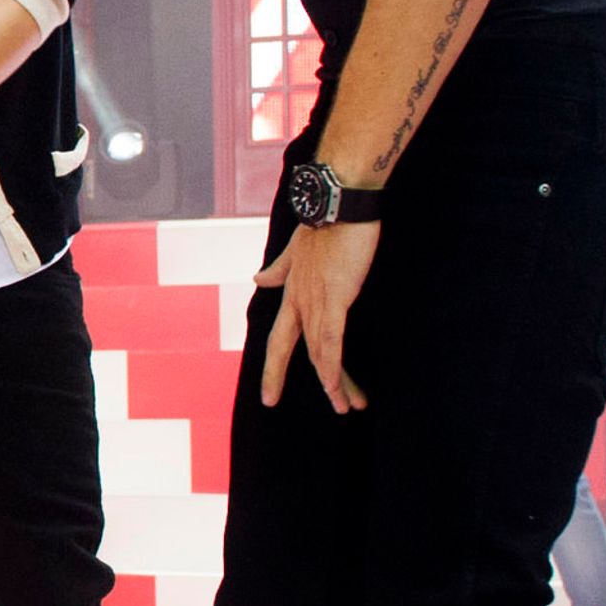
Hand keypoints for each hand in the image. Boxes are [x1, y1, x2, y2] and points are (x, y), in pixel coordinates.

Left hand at [255, 219, 380, 413]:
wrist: (339, 199)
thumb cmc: (326, 221)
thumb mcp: (297, 249)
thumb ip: (279, 268)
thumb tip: (258, 278)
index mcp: (293, 292)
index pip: (279, 337)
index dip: (273, 366)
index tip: (268, 393)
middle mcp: (299, 300)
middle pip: (296, 351)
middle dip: (293, 380)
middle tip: (300, 407)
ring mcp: (315, 301)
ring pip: (320, 353)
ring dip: (335, 384)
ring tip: (347, 407)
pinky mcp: (335, 298)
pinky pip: (331, 342)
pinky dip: (333, 368)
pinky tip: (337, 388)